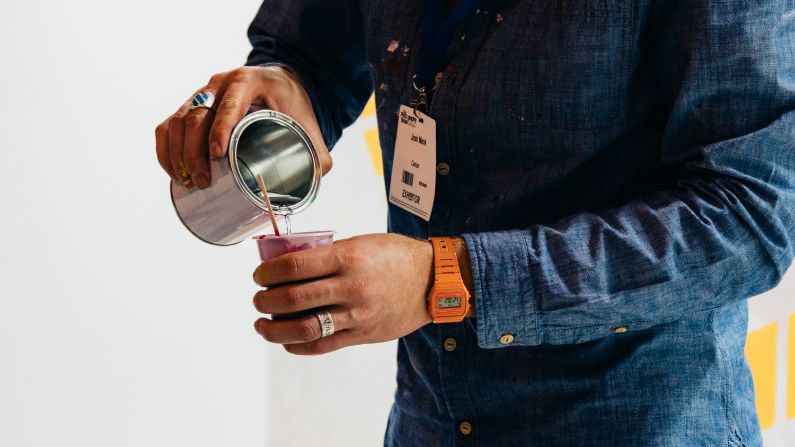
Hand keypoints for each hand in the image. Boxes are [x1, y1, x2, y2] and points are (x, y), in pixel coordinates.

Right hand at [155, 65, 330, 188]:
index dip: (219, 129)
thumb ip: (317, 151)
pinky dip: (165, 150)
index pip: (229, 103)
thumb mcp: (307, 123)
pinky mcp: (188, 107)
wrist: (277, 85)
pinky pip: (167, 127)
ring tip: (190, 182)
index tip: (217, 155)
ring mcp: (200, 94)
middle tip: (204, 181)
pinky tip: (173, 172)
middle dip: (195, 151)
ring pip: (178, 122)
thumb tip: (318, 176)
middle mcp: (219, 83)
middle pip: (196, 116)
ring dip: (178, 154)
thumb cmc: (291, 105)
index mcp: (247, 81)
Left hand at [251, 234, 434, 354]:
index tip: (259, 275)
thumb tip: (288, 264)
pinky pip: (322, 346)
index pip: (294, 267)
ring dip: (274, 329)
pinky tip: (286, 339)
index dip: (268, 272)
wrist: (433, 281)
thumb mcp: (360, 243)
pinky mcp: (362, 335)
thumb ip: (327, 254)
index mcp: (347, 258)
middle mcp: (350, 287)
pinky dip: (297, 345)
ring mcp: (356, 314)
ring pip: (303, 329)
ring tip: (263, 324)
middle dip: (265, 301)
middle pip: (292, 299)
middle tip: (259, 298)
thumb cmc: (395, 257)